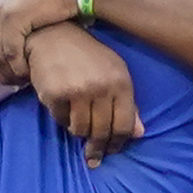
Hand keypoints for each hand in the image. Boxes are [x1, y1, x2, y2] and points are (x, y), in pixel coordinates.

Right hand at [24, 24, 144, 167]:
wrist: (54, 36)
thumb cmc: (88, 56)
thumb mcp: (115, 73)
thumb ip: (128, 103)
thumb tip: (139, 133)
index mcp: (121, 83)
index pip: (125, 124)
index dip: (119, 143)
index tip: (112, 151)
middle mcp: (101, 88)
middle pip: (103, 131)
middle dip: (98, 148)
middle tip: (93, 157)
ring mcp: (77, 91)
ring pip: (81, 130)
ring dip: (79, 132)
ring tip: (77, 125)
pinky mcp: (55, 94)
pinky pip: (61, 120)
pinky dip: (63, 119)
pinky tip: (64, 109)